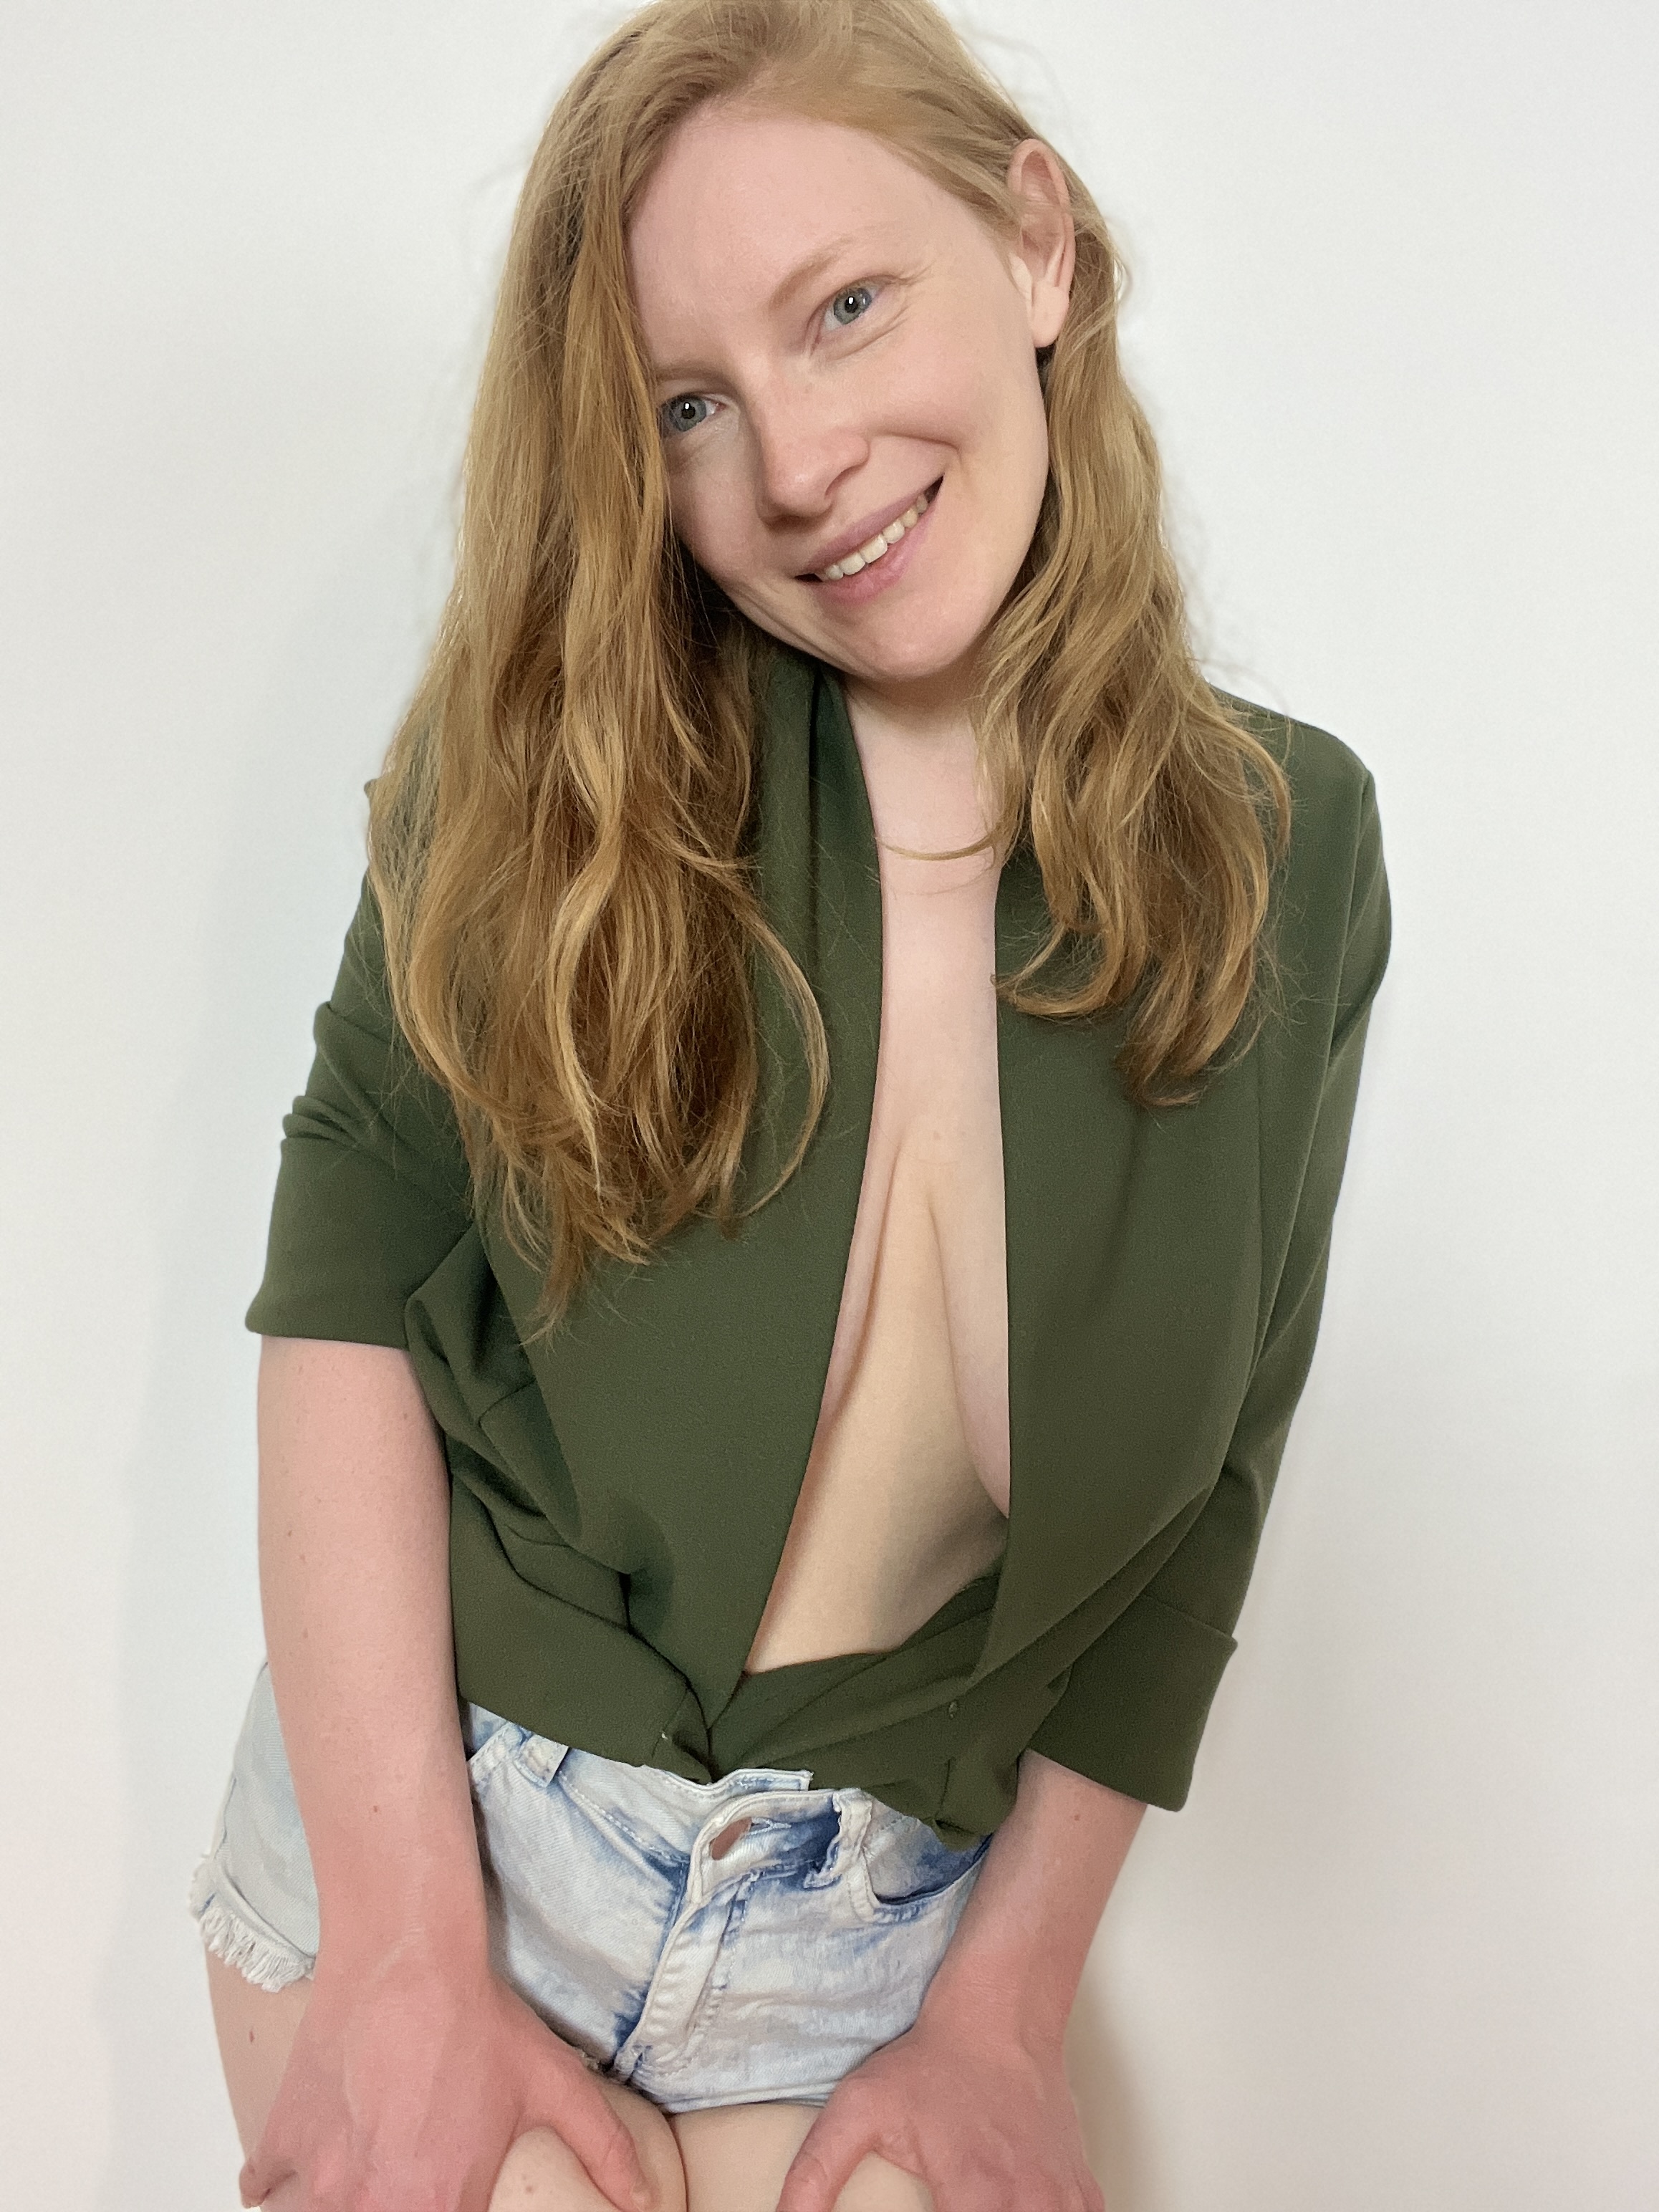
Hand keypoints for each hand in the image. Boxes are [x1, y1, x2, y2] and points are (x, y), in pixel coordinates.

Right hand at [239, 1940, 650, 2211]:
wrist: (405, 1957)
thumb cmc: (477, 2020)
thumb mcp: (556, 2085)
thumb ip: (606, 2150)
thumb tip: (644, 2200)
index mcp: (438, 2207)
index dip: (448, 2211)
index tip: (448, 2195)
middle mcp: (371, 2205)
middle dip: (390, 2205)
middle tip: (409, 2178)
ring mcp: (317, 2178)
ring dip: (336, 2201)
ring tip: (364, 2173)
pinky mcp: (279, 2139)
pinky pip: (264, 2185)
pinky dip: (279, 2179)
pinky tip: (312, 2157)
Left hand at [773, 2007, 1102, 2211]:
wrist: (1000, 2011)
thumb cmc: (934, 2059)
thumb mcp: (858, 2110)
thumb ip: (813, 2175)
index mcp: (977, 2198)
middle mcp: (1030, 2205)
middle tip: (948, 2209)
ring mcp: (1063, 2199)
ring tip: (976, 2208)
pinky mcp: (1082, 2190)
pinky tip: (1016, 2210)